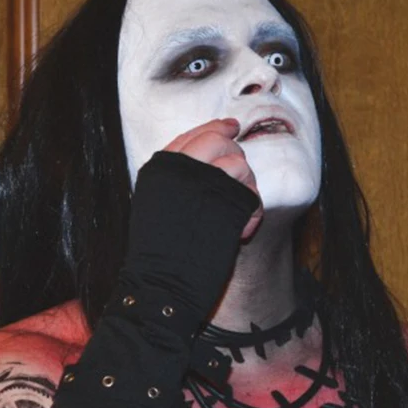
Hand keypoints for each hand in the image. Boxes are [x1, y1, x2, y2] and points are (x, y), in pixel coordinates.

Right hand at [164, 118, 262, 239]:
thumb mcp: (154, 205)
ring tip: (238, 212)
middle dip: (234, 156)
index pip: (192, 136)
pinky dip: (253, 211)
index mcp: (161, 169)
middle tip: (238, 180)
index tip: (231, 127)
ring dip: (246, 186)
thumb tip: (207, 161)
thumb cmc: (158, 251)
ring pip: (239, 164)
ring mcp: (205, 185)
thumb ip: (177, 180)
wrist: (162, 281)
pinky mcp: (227, 206)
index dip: (215, 128)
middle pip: (218, 142)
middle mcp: (182, 170)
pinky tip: (242, 229)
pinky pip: (251, 194)